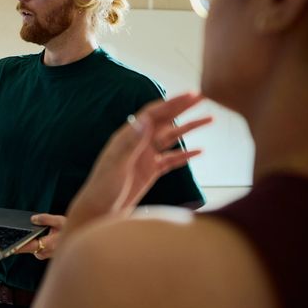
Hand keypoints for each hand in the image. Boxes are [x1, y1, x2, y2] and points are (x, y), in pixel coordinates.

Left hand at [14, 213, 65, 259]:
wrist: (77, 240)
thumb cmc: (69, 230)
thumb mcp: (59, 221)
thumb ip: (46, 219)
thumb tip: (33, 219)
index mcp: (49, 244)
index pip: (29, 246)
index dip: (18, 247)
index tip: (9, 247)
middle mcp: (45, 252)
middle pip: (27, 248)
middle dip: (20, 242)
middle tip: (9, 237)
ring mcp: (44, 255)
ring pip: (30, 248)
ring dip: (26, 242)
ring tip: (22, 234)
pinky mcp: (43, 255)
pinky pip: (33, 249)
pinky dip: (31, 243)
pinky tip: (29, 236)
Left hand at [65, 93, 211, 232]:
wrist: (98, 212)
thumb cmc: (103, 188)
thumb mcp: (117, 164)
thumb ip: (131, 143)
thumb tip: (144, 118)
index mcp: (129, 136)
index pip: (154, 113)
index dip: (173, 103)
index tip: (191, 95)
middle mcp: (138, 143)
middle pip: (165, 121)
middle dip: (184, 108)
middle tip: (203, 96)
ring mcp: (146, 157)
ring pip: (172, 138)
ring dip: (189, 128)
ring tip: (209, 119)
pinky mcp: (151, 171)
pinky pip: (172, 160)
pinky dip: (186, 155)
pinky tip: (200, 150)